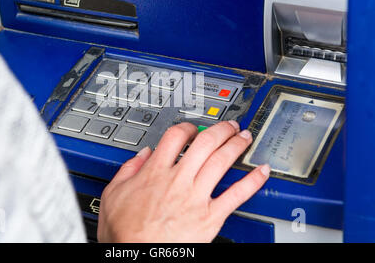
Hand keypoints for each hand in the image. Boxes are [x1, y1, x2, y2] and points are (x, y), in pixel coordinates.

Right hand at [97, 121, 269, 242]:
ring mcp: (196, 197)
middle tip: (229, 126)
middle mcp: (178, 180)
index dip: (187, 127)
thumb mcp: (114, 194)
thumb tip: (142, 155)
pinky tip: (261, 171)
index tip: (193, 128)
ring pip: (221, 162)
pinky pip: (236, 195)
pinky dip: (252, 181)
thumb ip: (128, 170)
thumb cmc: (125, 233)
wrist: (138, 258)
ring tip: (245, 137)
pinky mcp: (210, 217)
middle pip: (205, 144)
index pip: (176, 137)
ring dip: (236, 145)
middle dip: (220, 130)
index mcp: (155, 173)